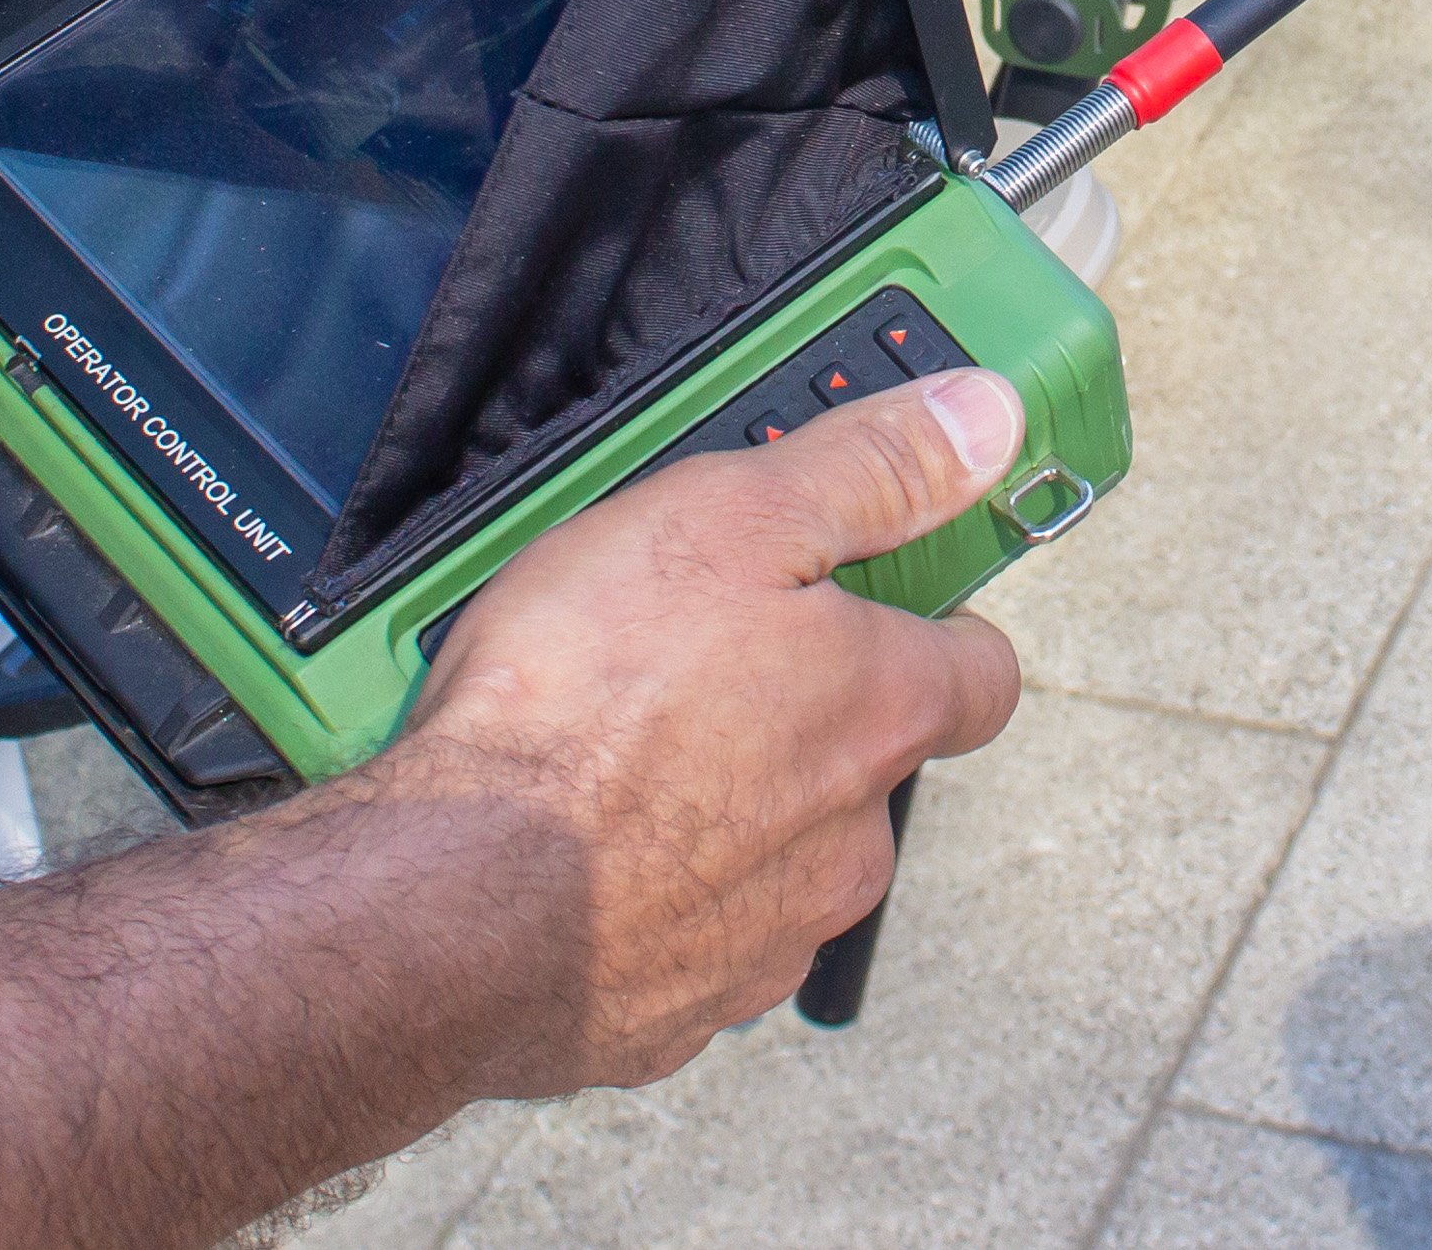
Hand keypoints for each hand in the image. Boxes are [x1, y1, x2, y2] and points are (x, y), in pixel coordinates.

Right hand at [365, 369, 1031, 1094]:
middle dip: (792, 710)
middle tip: (682, 654)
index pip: (981, 671)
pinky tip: (567, 842)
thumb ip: (871, 469)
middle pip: (861, 763)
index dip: (934, 620)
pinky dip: (642, 887)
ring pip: (771, 852)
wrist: (446, 897)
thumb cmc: (578, 701)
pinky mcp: (676, 1012)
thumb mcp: (732, 517)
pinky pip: (681, 932)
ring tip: (603, 746)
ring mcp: (767, 938)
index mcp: (879, 714)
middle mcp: (849, 841)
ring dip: (713, 802)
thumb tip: (985, 420)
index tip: (868, 588)